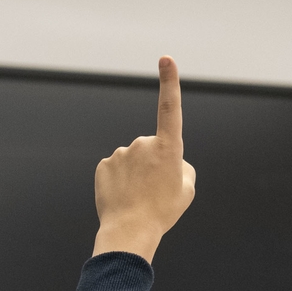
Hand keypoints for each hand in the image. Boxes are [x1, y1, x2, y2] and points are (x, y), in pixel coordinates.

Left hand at [93, 57, 196, 261]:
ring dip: (136, 175)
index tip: (166, 59)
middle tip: (155, 192)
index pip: (170, 108)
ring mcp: (121, 153)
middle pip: (152, 149)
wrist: (130, 231)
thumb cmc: (163, 212)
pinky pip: (116, 169)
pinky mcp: (104, 165)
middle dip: (154, 166)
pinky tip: (123, 197)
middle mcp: (143, 143)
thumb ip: (183, 168)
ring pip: (133, 160)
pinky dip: (120, 182)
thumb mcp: (186, 190)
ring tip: (139, 198)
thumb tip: (172, 160)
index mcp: (168, 148)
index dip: (169, 82)